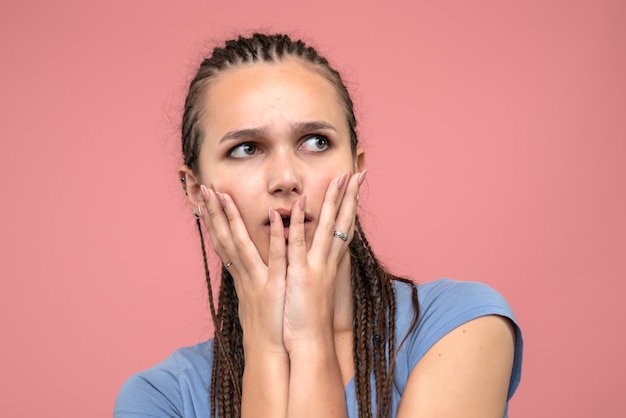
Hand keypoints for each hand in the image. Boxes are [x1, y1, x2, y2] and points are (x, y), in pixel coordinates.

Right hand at [197, 185, 286, 352]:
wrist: (268, 350)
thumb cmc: (265, 323)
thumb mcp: (254, 296)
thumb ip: (249, 277)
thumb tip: (244, 264)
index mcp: (240, 274)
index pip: (222, 242)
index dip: (212, 221)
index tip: (203, 200)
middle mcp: (243, 273)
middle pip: (224, 238)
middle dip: (213, 213)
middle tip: (203, 188)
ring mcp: (257, 278)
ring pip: (241, 243)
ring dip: (231, 218)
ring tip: (222, 195)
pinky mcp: (275, 284)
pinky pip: (276, 256)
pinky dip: (276, 236)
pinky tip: (273, 216)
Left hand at [282, 170, 365, 350]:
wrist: (310, 343)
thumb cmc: (308, 316)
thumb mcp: (311, 285)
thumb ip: (310, 265)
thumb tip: (309, 252)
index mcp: (329, 262)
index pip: (342, 227)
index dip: (348, 205)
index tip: (354, 185)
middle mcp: (327, 261)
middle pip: (342, 222)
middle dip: (349, 196)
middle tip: (357, 173)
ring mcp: (315, 266)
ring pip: (326, 227)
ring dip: (332, 202)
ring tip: (338, 178)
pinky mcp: (300, 275)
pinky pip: (298, 245)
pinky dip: (298, 226)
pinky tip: (300, 206)